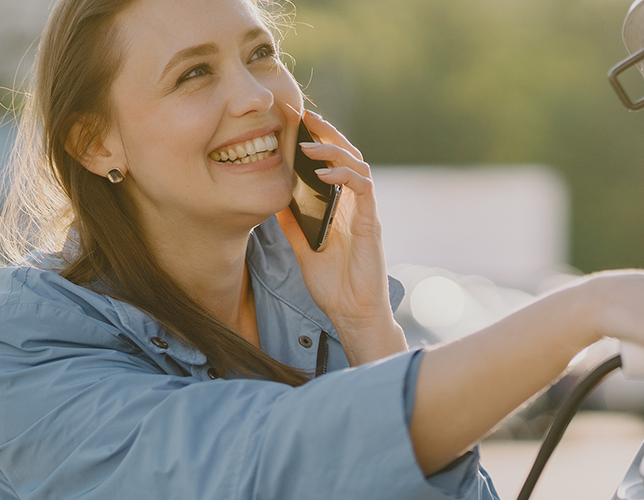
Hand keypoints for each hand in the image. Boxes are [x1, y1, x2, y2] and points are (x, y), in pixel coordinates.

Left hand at [275, 111, 404, 361]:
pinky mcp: (371, 223)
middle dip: (328, 133)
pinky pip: (363, 189)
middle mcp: (356, 204)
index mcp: (341, 207)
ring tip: (309, 143)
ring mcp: (365, 212)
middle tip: (305, 117)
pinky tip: (325, 173)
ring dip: (334, 150)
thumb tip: (272, 199)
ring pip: (358, 165)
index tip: (297, 124)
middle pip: (348, 156)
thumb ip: (292, 223)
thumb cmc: (333, 284)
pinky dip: (345, 176)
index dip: (319, 141)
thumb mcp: (302, 248)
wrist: (353, 313)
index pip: (333, 164)